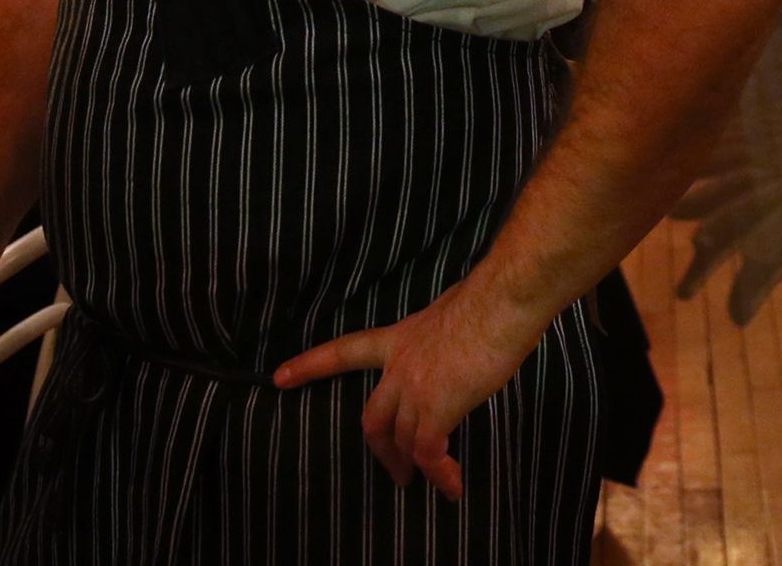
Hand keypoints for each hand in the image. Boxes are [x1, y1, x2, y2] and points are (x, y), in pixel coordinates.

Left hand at [272, 280, 546, 498]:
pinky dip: (438, 473)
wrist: (502, 301)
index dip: (310, 366)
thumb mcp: (449, 310)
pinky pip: (428, 452)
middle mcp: (399, 366)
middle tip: (398, 471)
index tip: (279, 377)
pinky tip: (451, 483)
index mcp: (399, 339)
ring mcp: (415, 388)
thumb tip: (452, 341)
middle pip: (373, 418)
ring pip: (401, 440)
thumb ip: (439, 334)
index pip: (344, 351)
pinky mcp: (437, 406)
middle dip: (382, 450)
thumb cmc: (488, 299)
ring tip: (436, 480)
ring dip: (416, 465)